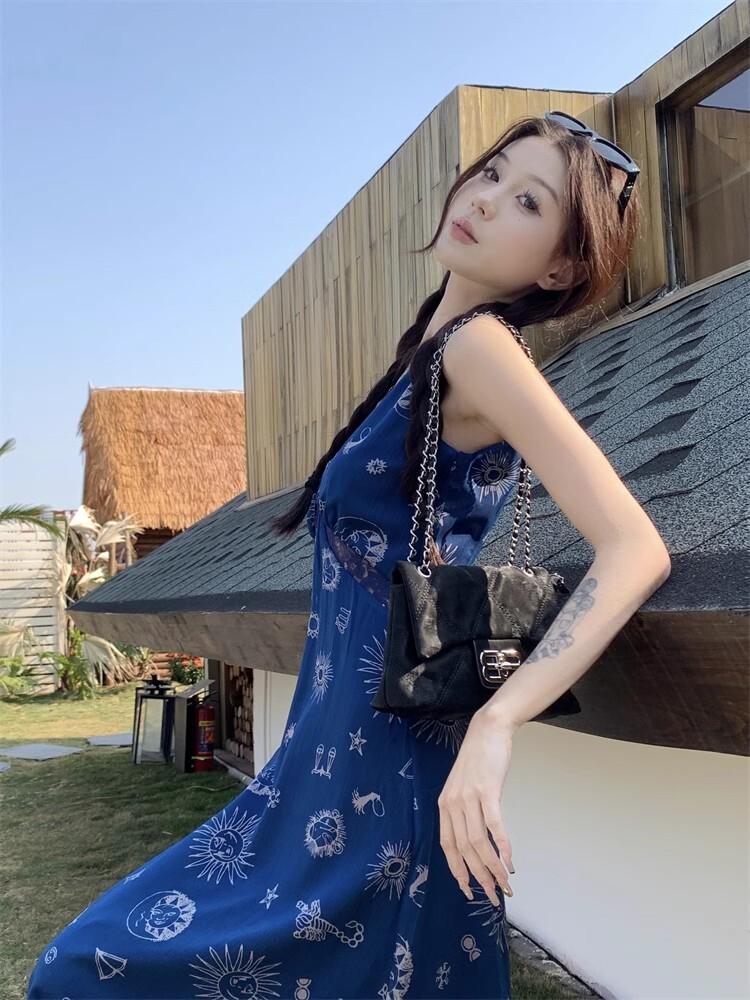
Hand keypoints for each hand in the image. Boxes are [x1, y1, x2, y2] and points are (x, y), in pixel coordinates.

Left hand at [437, 707, 514, 905]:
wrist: (487, 730)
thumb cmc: (478, 759)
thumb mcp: (462, 786)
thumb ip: (464, 811)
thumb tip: (474, 840)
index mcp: (444, 805)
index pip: (447, 846)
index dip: (458, 870)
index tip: (468, 890)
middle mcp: (452, 804)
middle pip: (464, 849)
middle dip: (479, 876)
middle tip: (494, 895)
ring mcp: (469, 798)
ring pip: (478, 842)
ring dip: (493, 867)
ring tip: (506, 883)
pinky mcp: (487, 791)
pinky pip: (494, 825)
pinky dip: (502, 846)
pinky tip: (510, 860)